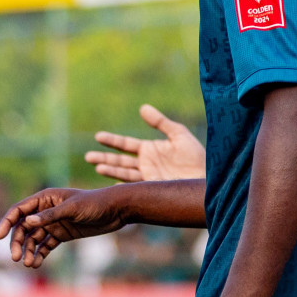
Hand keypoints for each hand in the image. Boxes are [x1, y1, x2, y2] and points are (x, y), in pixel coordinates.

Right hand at [0, 187, 128, 266]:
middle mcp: (45, 211)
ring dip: (28, 251)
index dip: (6, 222)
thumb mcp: (73, 208)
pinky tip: (36, 263)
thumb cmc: (96, 203)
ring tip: (28, 264)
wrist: (117, 210)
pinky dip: (39, 254)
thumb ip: (51, 216)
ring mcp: (53, 223)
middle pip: (23, 228)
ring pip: (33, 239)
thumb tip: (27, 222)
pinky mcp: (62, 234)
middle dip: (18, 242)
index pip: (18, 211)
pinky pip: (45, 245)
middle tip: (16, 257)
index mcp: (45, 198)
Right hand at [85, 104, 204, 181]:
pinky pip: (135, 188)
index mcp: (150, 150)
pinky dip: (125, 188)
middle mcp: (146, 164)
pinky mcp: (154, 189)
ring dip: (111, 170)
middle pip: (120, 160)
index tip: (98, 137)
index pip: (126, 144)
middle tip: (88, 156)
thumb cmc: (197, 156)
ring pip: (125, 173)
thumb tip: (142, 107)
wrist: (208, 177)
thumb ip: (160, 122)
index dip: (112, 141)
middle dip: (105, 158)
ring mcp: (148, 177)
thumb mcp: (179, 135)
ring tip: (98, 167)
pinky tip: (114, 188)